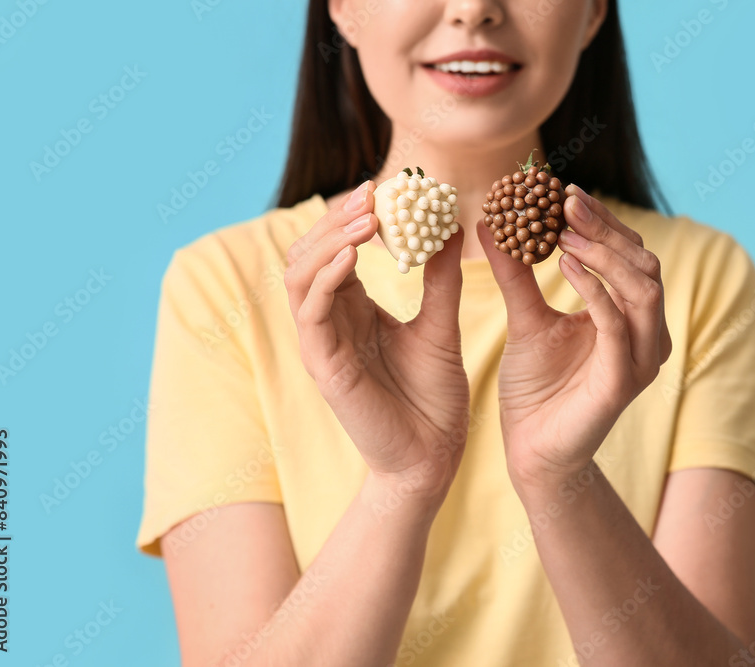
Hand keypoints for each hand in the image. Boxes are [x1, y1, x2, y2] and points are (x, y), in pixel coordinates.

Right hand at [284, 182, 469, 500]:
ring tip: (366, 219)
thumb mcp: (441, 326)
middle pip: (311, 253)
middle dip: (338, 219)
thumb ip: (441, 280)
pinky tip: (352, 256)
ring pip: (302, 275)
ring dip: (329, 240)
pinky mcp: (323, 366)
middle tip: (373, 194)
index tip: (386, 188)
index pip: (337, 248)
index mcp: (354, 309)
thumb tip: (452, 227)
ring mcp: (323, 343)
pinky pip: (311, 312)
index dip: (354, 216)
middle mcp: (331, 321)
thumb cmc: (433, 398)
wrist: (433, 458)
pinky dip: (326, 278)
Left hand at [477, 185, 671, 490]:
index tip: (564, 193)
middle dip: (605, 228)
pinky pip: (617, 324)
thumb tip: (490, 222)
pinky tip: (565, 265)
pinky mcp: (622, 381)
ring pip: (642, 287)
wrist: (531, 451)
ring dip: (605, 252)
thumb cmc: (534, 390)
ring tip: (564, 232)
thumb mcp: (525, 319)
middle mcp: (644, 335)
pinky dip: (596, 289)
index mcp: (628, 317)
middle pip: (643, 263)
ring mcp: (639, 359)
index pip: (629, 255)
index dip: (601, 222)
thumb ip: (515, 273)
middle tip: (566, 203)